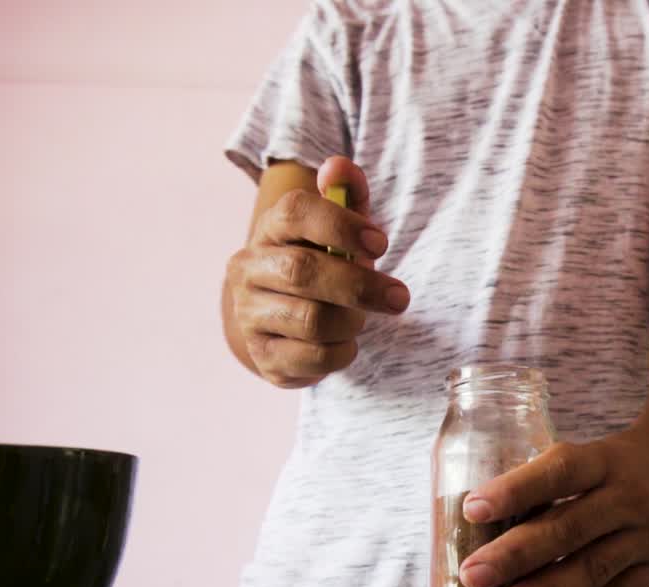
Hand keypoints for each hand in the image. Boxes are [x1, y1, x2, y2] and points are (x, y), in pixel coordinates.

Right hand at [225, 156, 410, 387]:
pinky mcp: (263, 355)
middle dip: (360, 286)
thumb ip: (348, 193)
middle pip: (304, 271)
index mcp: (271, 228)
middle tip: (399, 298)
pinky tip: (343, 342)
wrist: (293, 324)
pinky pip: (313, 357)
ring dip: (352, 321)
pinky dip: (342, 352)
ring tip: (359, 318)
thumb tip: (338, 166)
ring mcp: (249, 314)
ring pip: (312, 320)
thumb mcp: (343, 227)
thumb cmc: (327, 264)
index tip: (381, 245)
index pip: (296, 212)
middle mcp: (249, 268)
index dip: (342, 226)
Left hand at [457, 417, 648, 586]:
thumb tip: (480, 526)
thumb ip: (546, 486)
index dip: (516, 490)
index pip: (559, 472)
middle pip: (570, 528)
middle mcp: (628, 497)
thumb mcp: (589, 456)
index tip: (472, 510)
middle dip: (517, 555)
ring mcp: (647, 536)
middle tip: (473, 575)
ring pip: (593, 568)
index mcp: (603, 461)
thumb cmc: (616, 463)